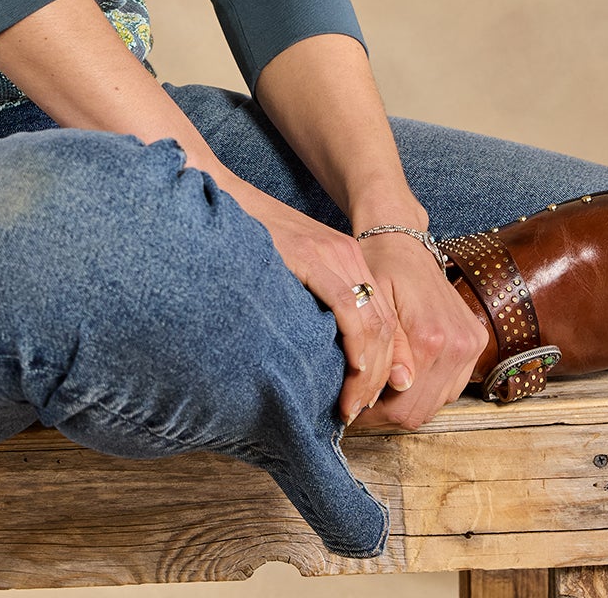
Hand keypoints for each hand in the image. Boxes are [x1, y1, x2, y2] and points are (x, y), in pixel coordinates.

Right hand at [239, 187, 400, 419]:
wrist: (220, 196)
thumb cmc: (244, 242)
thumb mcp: (289, 272)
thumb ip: (309, 302)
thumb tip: (318, 353)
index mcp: (347, 260)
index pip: (384, 322)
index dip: (384, 367)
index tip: (368, 401)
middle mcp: (348, 256)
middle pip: (386, 327)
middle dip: (380, 378)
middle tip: (360, 412)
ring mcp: (333, 254)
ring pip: (374, 323)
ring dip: (369, 372)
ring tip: (352, 405)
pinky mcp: (312, 255)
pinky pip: (348, 307)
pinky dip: (357, 344)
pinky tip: (352, 371)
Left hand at [340, 231, 489, 431]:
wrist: (403, 242)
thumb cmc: (379, 268)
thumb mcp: (372, 303)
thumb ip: (389, 346)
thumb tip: (401, 385)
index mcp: (429, 337)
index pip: (402, 406)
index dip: (372, 415)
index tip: (352, 410)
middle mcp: (457, 345)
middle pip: (421, 411)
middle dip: (388, 414)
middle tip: (361, 404)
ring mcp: (471, 345)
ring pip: (438, 403)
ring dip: (409, 403)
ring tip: (380, 388)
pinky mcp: (477, 342)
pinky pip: (452, 386)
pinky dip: (429, 389)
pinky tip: (406, 375)